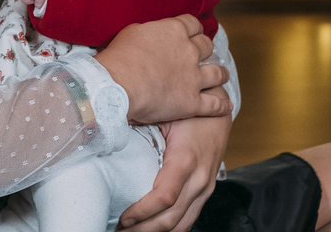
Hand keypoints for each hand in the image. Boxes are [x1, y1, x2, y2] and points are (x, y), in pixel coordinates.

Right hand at [94, 15, 230, 124]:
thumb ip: (149, 32)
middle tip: (204, 54)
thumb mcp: (132, 32)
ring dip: (221, 74)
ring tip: (223, 75)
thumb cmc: (120, 57)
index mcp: (175, 31)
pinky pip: (215, 104)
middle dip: (206, 49)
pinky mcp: (193, 102)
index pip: (192, 24)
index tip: (192, 33)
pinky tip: (227, 105)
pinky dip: (222, 105)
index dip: (193, 29)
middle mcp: (189, 51)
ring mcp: (194, 77)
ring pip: (217, 73)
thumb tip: (151, 34)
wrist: (119, 85)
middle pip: (207, 46)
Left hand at [119, 93, 231, 231]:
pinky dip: (170, 227)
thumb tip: (110, 138)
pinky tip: (151, 227)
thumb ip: (142, 131)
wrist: (220, 111)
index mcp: (186, 159)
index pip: (164, 197)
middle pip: (171, 218)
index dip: (142, 212)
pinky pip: (189, 218)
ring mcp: (205, 188)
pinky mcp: (206, 191)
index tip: (123, 218)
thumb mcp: (165, 116)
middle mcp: (199, 178)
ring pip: (182, 225)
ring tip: (131, 231)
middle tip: (119, 231)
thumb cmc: (190, 111)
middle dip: (143, 230)